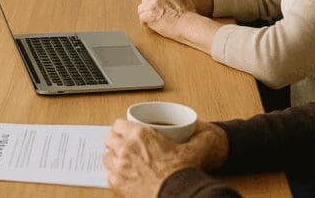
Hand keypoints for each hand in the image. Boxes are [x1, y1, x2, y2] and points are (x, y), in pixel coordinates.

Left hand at [102, 120, 228, 196]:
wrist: (177, 194)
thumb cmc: (181, 173)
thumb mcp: (192, 151)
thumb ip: (199, 140)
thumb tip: (207, 134)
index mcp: (140, 134)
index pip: (118, 124)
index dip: (121, 128)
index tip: (125, 133)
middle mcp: (125, 147)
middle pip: (109, 138)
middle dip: (115, 142)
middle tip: (123, 147)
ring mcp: (119, 165)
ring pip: (106, 156)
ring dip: (113, 158)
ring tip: (122, 163)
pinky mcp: (116, 182)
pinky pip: (108, 175)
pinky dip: (114, 175)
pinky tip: (123, 177)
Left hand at [137, 0, 196, 38]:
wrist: (189, 23)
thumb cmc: (189, 12)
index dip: (155, 0)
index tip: (158, 7)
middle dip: (149, 6)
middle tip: (154, 14)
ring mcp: (152, 3)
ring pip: (143, 8)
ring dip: (146, 14)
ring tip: (152, 21)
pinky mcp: (149, 14)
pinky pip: (142, 18)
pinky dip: (145, 24)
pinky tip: (151, 27)